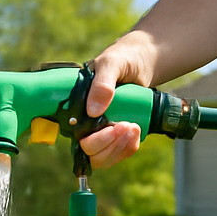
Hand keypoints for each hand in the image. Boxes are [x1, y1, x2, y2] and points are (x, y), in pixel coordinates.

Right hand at [80, 33, 158, 167]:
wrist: (140, 60)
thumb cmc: (121, 58)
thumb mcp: (111, 64)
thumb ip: (102, 83)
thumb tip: (92, 111)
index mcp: (76, 107)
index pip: (78, 138)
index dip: (96, 141)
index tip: (114, 129)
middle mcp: (86, 123)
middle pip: (91, 152)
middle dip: (111, 145)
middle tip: (128, 125)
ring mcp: (103, 130)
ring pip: (105, 157)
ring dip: (121, 147)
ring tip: (134, 127)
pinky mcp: (118, 133)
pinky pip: (120, 152)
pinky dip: (129, 146)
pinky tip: (136, 131)